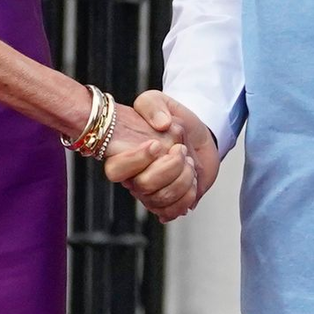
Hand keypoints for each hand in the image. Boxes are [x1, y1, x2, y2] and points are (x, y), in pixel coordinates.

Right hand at [104, 91, 219, 223]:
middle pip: (144, 185)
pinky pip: (173, 212)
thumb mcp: (157, 101)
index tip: (156, 144)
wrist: (196, 136)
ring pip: (161, 199)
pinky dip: (188, 195)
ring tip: (189, 162)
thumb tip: (162, 124)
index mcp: (125, 156)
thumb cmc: (171, 120)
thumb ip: (153, 104)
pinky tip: (192, 179)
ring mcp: (151, 194)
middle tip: (180, 150)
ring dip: (184, 178)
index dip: (136, 159)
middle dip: (170, 165)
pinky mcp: (169, 203)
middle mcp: (135, 178)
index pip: (116, 169)